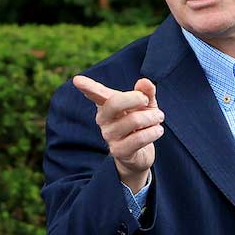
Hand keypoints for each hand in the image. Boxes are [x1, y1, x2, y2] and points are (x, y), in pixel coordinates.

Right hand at [73, 75, 161, 191]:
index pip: (96, 94)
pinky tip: (157, 131)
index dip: (87, 87)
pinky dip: (153, 132)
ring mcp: (109, 136)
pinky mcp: (118, 151)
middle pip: (114, 103)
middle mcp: (104, 119)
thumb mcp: (145, 105)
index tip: (77, 80)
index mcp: (107, 104)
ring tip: (158, 118)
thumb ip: (146, 92)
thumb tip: (144, 82)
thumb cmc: (140, 123)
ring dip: (152, 117)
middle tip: (147, 101)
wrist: (141, 154)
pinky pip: (139, 138)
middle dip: (136, 98)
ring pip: (134, 120)